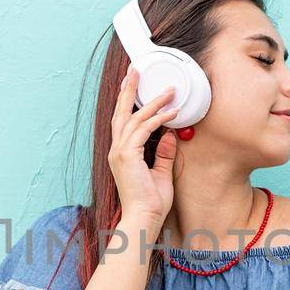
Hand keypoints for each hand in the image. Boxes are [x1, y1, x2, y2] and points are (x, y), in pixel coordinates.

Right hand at [107, 68, 178, 225]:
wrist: (143, 219)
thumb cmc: (151, 203)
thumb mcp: (160, 173)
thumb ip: (163, 154)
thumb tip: (168, 135)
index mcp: (122, 154)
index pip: (123, 121)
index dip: (128, 102)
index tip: (134, 85)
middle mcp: (117, 150)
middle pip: (121, 113)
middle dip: (129, 90)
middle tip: (136, 70)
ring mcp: (120, 152)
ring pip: (135, 118)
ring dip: (153, 102)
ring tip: (169, 91)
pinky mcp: (127, 156)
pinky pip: (143, 130)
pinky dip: (157, 119)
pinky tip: (171, 113)